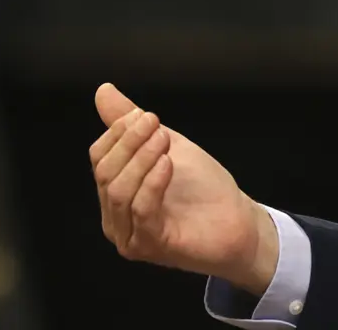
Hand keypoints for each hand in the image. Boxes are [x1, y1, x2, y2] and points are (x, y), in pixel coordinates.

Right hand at [89, 83, 279, 294]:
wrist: (239, 221)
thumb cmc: (204, 188)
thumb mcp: (167, 145)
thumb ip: (132, 124)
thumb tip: (104, 91)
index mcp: (115, 193)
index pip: (99, 158)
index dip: (119, 134)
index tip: (145, 115)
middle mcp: (115, 217)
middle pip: (105, 174)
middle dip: (130, 143)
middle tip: (155, 125)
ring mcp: (129, 235)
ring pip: (119, 191)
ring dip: (142, 159)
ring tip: (165, 140)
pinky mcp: (149, 246)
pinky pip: (141, 210)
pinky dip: (152, 183)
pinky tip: (168, 164)